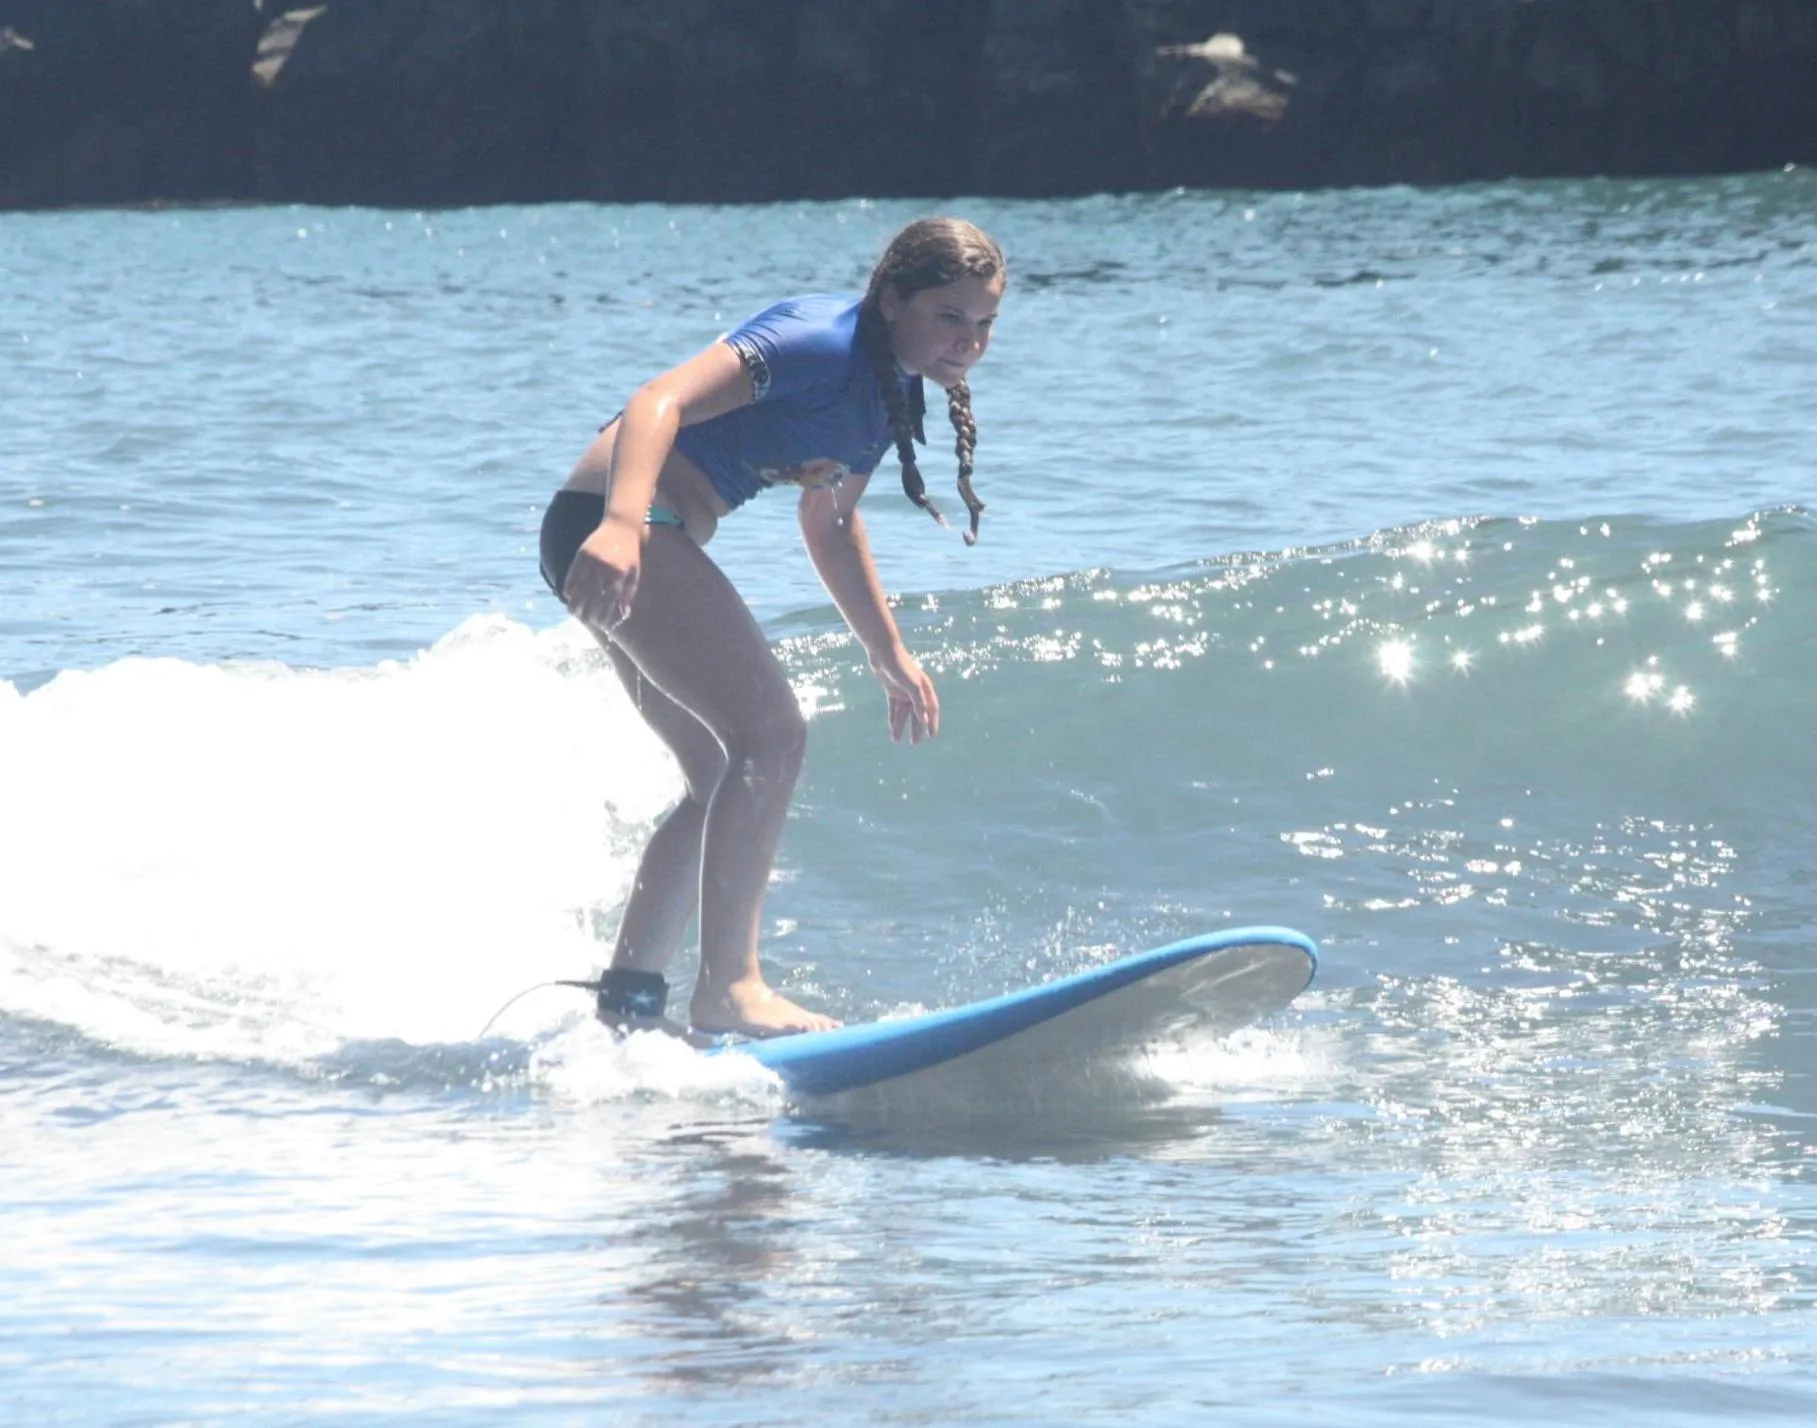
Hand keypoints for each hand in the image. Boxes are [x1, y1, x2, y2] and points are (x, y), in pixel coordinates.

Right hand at [562, 515, 641, 629]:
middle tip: (584, 621)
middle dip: (588, 611)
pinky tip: (567, 595)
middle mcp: (606, 568)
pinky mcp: (583, 553)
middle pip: (593, 596)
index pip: (610, 601)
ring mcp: (593, 560)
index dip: (604, 614)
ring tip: (572, 612)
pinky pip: (573, 573)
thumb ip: (629, 594)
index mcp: (620, 574)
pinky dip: (569, 585)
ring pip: (581, 586)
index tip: (601, 624)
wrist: (621, 525)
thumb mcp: (634, 573)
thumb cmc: (630, 552)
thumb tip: (624, 615)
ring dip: (575, 601)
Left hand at [869, 645, 939, 744]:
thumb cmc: (901, 666)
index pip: (931, 709)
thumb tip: (924, 721)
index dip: (932, 723)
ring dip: (900, 725)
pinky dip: (892, 717)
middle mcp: (915, 690)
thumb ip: (919, 704)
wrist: (884, 651)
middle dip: (916, 729)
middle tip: (914, 743)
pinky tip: (891, 727)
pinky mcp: (892, 689)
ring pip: (903, 712)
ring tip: (896, 740)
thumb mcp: (912, 686)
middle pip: (917, 714)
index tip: (932, 736)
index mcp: (924, 688)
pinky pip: (893, 707)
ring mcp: (903, 690)